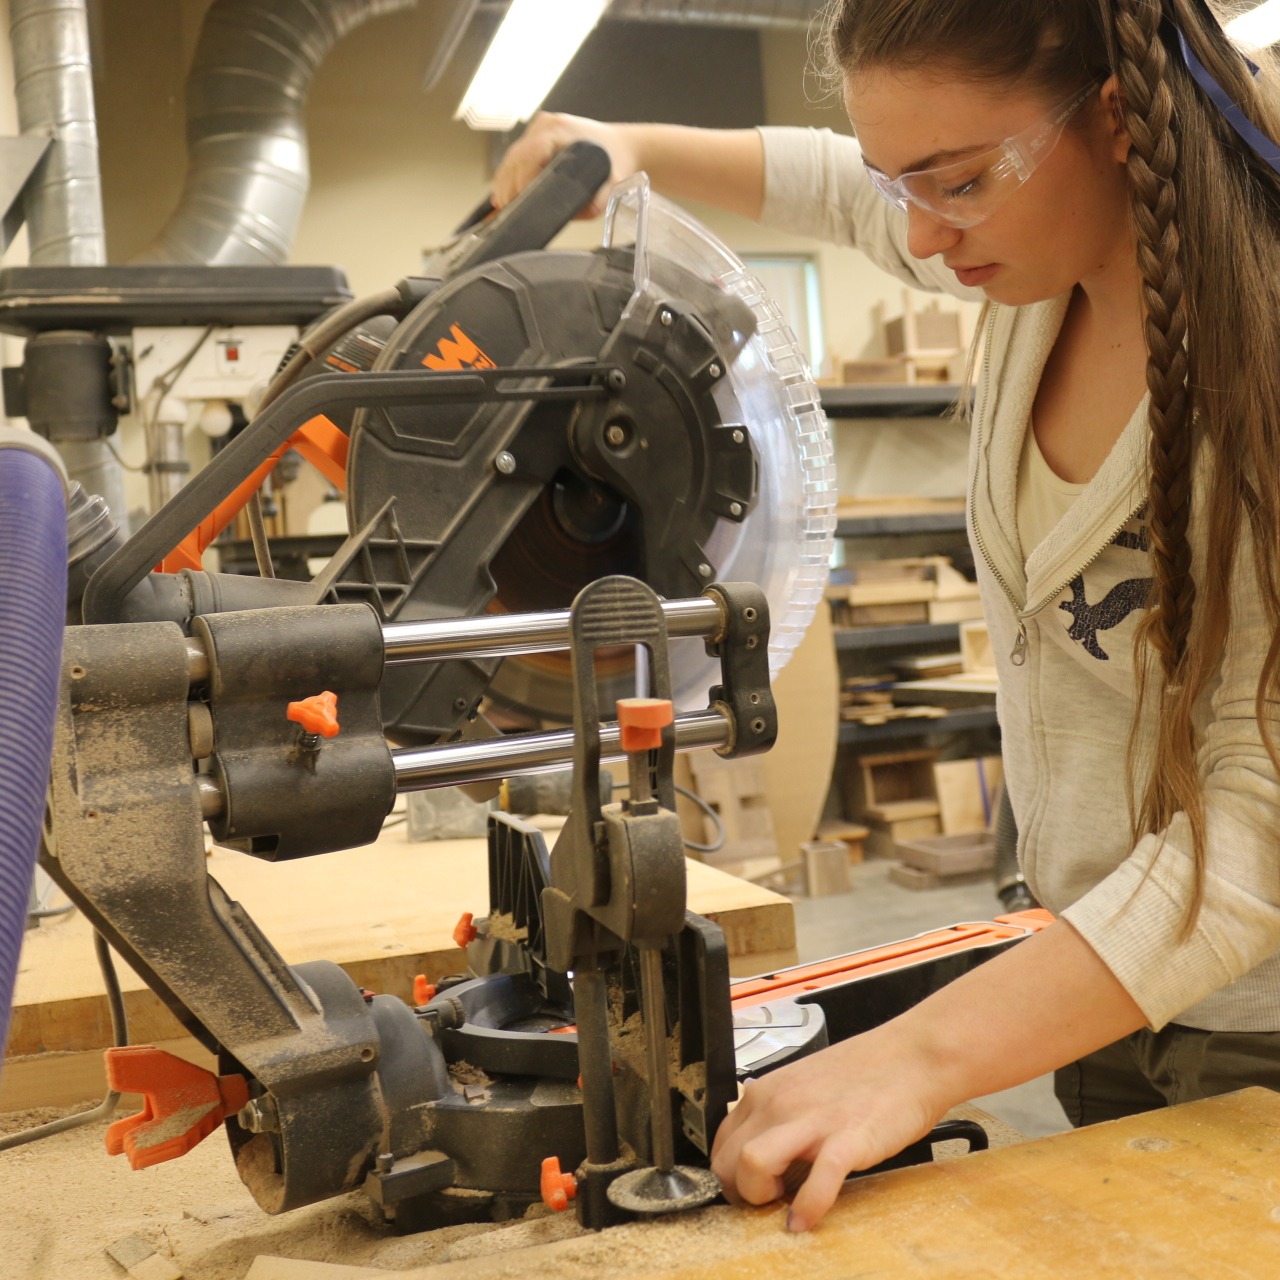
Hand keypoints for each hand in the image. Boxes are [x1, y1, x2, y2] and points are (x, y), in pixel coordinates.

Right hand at [491, 113, 638, 216]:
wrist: (620, 145)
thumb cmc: (615, 161)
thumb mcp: (611, 184)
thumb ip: (596, 201)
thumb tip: (578, 214)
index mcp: (562, 131)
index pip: (531, 154)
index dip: (520, 179)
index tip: (517, 200)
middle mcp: (548, 125)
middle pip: (517, 156)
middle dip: (507, 184)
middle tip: (504, 209)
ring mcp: (540, 127)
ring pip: (513, 155)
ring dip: (504, 180)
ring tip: (500, 204)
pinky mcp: (537, 134)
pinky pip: (517, 155)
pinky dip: (509, 173)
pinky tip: (504, 191)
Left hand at [710, 1028, 948, 1232]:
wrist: (911, 1057)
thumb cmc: (864, 1073)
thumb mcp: (803, 1086)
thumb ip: (779, 1113)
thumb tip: (764, 1152)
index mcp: (767, 1091)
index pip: (721, 1143)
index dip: (730, 1173)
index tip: (747, 1187)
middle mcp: (780, 1103)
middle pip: (726, 1161)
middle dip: (739, 1192)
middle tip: (766, 1201)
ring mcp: (811, 1121)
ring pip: (751, 1165)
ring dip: (759, 1197)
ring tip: (782, 1203)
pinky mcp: (847, 1139)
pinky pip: (815, 1183)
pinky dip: (807, 1209)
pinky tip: (808, 1219)